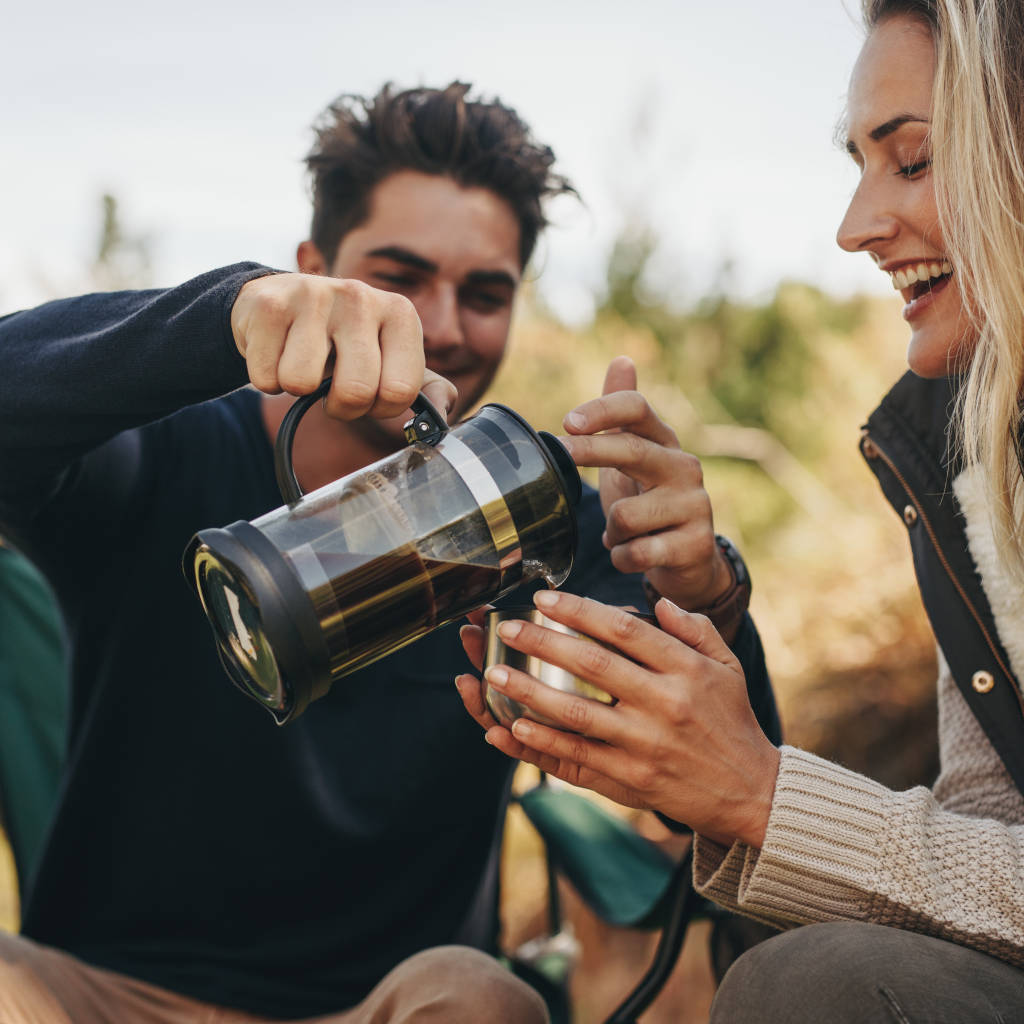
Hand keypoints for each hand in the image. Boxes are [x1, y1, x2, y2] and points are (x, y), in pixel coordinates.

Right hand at [230, 273, 456, 420]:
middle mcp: (361, 297)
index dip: (378, 407)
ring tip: (302, 362)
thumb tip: (442, 414)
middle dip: (339, 407)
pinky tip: (277, 351)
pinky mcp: (269, 304)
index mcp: (400, 313)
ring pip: (302, 384)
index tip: (367, 394)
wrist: (277, 303)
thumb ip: (424, 389)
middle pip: (355, 392)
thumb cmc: (341, 341)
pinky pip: (267, 377)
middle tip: (330, 388)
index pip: (400, 392)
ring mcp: (314, 295)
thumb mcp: (390, 359)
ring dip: (296, 388)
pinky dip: (266, 378)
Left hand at [458, 588, 779, 847]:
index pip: (625, 630)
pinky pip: (577, 759)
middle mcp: (664, 705)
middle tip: (507, 627)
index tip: (544, 598)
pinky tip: (510, 728)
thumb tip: (657, 602)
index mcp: (686, 670)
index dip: (580, 611)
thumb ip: (694, 628)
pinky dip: (542, 744)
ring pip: (577, 714)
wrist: (751, 792)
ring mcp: (644, 746)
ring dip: (529, 692)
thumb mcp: (727, 666)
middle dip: (543, 643)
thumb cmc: (732, 721)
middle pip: (593, 665)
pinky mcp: (631, 781)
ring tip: (493, 674)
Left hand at [560, 356, 732, 614]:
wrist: (690, 560)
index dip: (602, 410)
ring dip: (611, 531)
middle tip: (561, 453)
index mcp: (663, 442)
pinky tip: (632, 556)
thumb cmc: (650, 503)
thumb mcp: (633, 458)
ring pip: (626, 514)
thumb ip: (621, 416)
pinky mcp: (695, 544)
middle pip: (632, 450)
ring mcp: (694, 505)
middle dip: (591, 452)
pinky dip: (623, 558)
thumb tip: (622, 359)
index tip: (568, 422)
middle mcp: (684, 466)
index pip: (636, 408)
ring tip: (621, 537)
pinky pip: (637, 552)